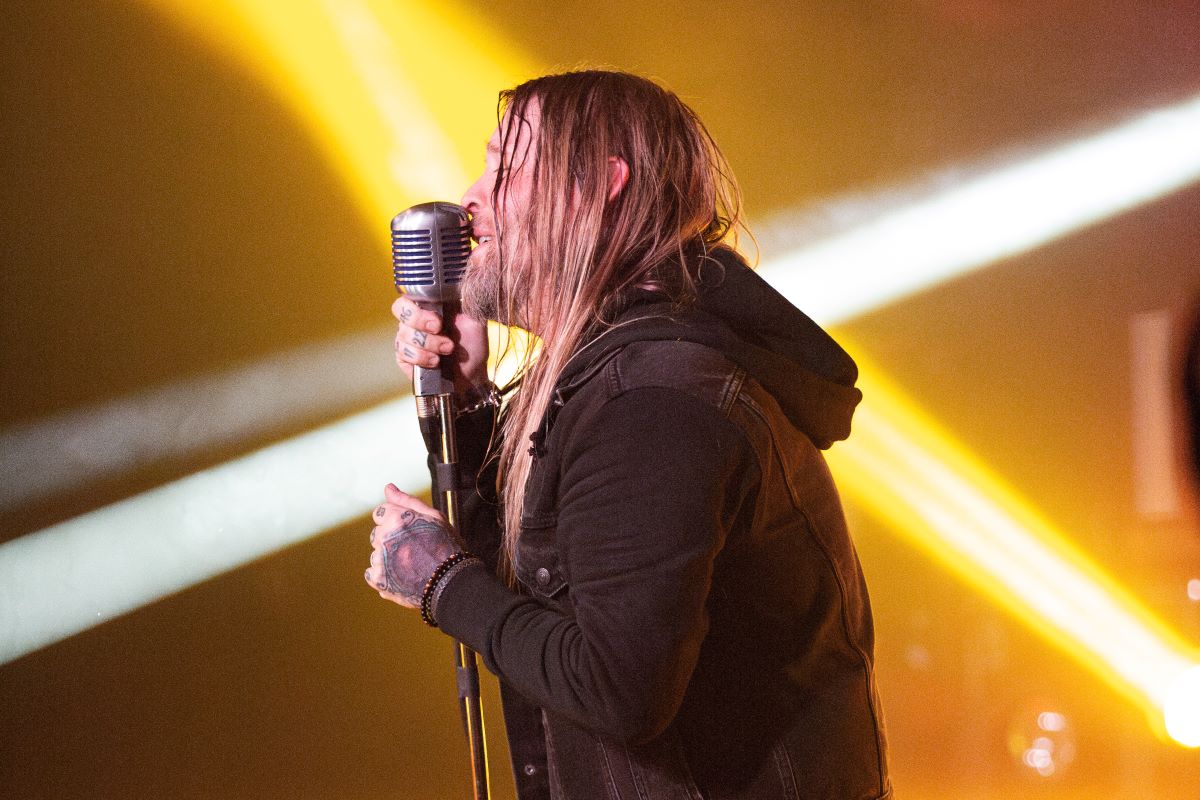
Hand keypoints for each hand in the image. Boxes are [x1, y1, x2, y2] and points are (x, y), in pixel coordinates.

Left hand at [364, 484, 458, 607]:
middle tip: (413, 549)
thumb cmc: (447, 548)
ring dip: (388, 558)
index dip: (395, 521)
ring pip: (376, 554)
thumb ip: (406, 500)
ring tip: (411, 564)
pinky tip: (402, 575)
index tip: (408, 532)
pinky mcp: (378, 579)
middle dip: (391, 539)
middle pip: (377, 533)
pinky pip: (372, 573)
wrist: (451, 583)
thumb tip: (388, 488)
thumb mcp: (434, 517)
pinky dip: (384, 575)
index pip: (380, 513)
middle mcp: (385, 537)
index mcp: (397, 519)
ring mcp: (380, 560)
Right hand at [392, 295, 488, 396]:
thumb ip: (466, 302)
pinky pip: (403, 353)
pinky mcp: (405, 357)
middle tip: (439, 330)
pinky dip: (421, 357)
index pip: (410, 294)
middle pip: (401, 310)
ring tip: (447, 350)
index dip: (419, 305)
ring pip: (403, 334)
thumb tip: (461, 286)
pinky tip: (436, 361)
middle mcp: (415, 320)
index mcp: (430, 306)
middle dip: (420, 322)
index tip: (439, 318)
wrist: (472, 373)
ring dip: (428, 344)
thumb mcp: (474, 320)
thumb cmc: (472, 345)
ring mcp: (408, 338)